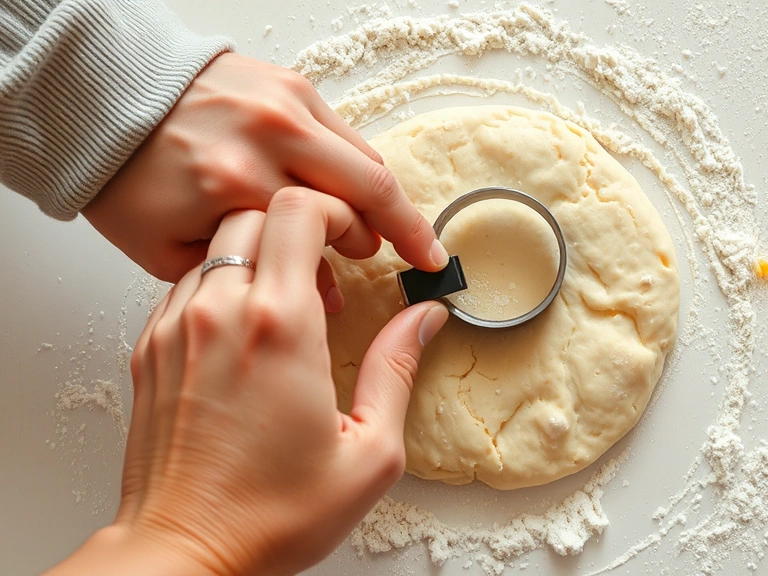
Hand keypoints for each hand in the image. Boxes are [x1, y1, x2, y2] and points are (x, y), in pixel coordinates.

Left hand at [47, 187, 448, 575]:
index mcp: (281, 328)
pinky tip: (248, 328)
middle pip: (256, 212)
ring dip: (260, 254)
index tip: (358, 239)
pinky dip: (223, 285)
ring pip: (218, 244)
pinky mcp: (149, 348)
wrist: (184, 552)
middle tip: (331, 262)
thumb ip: (398, 369)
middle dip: (300, 224)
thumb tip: (424, 318)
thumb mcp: (370, 452)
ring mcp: (176, 328)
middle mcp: (221, 314)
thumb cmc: (271, 515)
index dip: (337, 210)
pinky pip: (188, 283)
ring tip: (290, 302)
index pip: (300, 210)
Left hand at [81, 52, 446, 282]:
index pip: (336, 225)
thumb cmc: (129, 185)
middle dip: (403, 225)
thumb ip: (251, 277)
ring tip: (388, 230)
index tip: (404, 273)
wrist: (98, 106)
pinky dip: (353, 165)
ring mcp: (281, 104)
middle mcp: (269, 137)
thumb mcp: (171, 253)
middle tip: (420, 254)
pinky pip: (341, 131)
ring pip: (362, 156)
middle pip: (369, 185)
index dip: (374, 253)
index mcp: (238, 185)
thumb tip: (333, 293)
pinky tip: (349, 192)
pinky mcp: (286, 82)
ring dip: (381, 197)